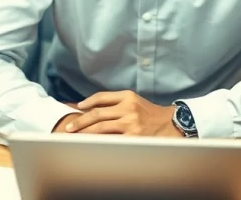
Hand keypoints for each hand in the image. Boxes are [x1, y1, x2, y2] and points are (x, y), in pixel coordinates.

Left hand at [65, 90, 180, 136]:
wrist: (171, 124)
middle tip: (68, 128)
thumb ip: (116, 103)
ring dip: (85, 132)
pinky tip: (91, 144)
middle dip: (80, 121)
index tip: (77, 107)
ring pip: (101, 127)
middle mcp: (128, 108)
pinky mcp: (133, 137)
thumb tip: (91, 108)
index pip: (101, 97)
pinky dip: (99, 141)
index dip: (87, 102)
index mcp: (128, 96)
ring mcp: (130, 123)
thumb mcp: (135, 101)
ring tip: (75, 136)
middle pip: (97, 114)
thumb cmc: (150, 114)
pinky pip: (111, 139)